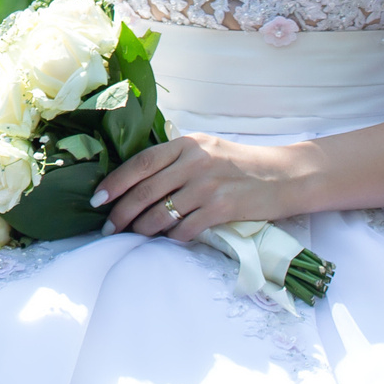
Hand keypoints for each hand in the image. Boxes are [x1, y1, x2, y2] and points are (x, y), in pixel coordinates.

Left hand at [88, 133, 300, 243]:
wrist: (285, 176)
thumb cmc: (241, 165)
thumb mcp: (207, 149)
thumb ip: (176, 158)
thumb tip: (137, 180)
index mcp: (186, 144)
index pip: (140, 163)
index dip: (115, 183)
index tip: (98, 199)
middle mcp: (195, 161)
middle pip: (145, 191)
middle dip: (121, 212)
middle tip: (109, 227)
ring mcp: (208, 185)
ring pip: (161, 213)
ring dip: (142, 229)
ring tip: (132, 236)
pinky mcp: (222, 208)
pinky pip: (185, 228)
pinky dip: (172, 238)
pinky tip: (167, 240)